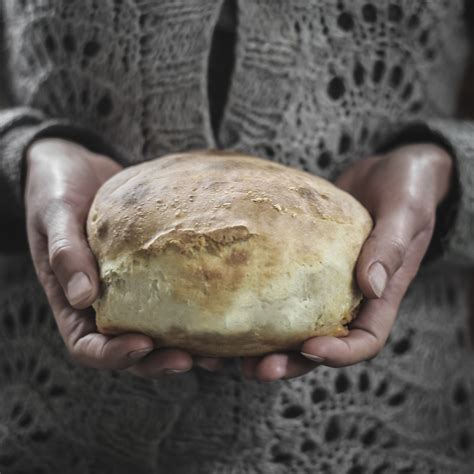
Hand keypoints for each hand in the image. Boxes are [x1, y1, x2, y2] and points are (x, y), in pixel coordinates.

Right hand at [25, 138, 221, 375]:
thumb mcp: (54, 216)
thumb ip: (65, 252)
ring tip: (215, 352)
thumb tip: (83, 297)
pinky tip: (222, 308)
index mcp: (72, 303)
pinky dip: (194, 309)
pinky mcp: (153, 270)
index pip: (89, 346)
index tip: (143, 344)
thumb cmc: (57, 190)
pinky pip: (172, 295)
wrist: (78, 167)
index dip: (114, 355)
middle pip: (131, 349)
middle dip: (159, 360)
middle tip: (190, 358)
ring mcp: (131, 289)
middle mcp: (104, 304)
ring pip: (157, 330)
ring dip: (184, 346)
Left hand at [240, 144, 452, 380]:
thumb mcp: (406, 213)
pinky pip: (277, 289)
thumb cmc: (405, 189)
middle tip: (258, 369)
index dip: (339, 354)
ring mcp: (321, 284)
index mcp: (380, 297)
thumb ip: (390, 246)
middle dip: (290, 362)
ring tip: (230, 357)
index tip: (310, 349)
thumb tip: (372, 286)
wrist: (383, 171)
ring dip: (263, 346)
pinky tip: (225, 307)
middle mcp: (347, 298)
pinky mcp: (298, 263)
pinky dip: (254, 305)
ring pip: (292, 326)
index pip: (364, 341)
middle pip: (318, 346)